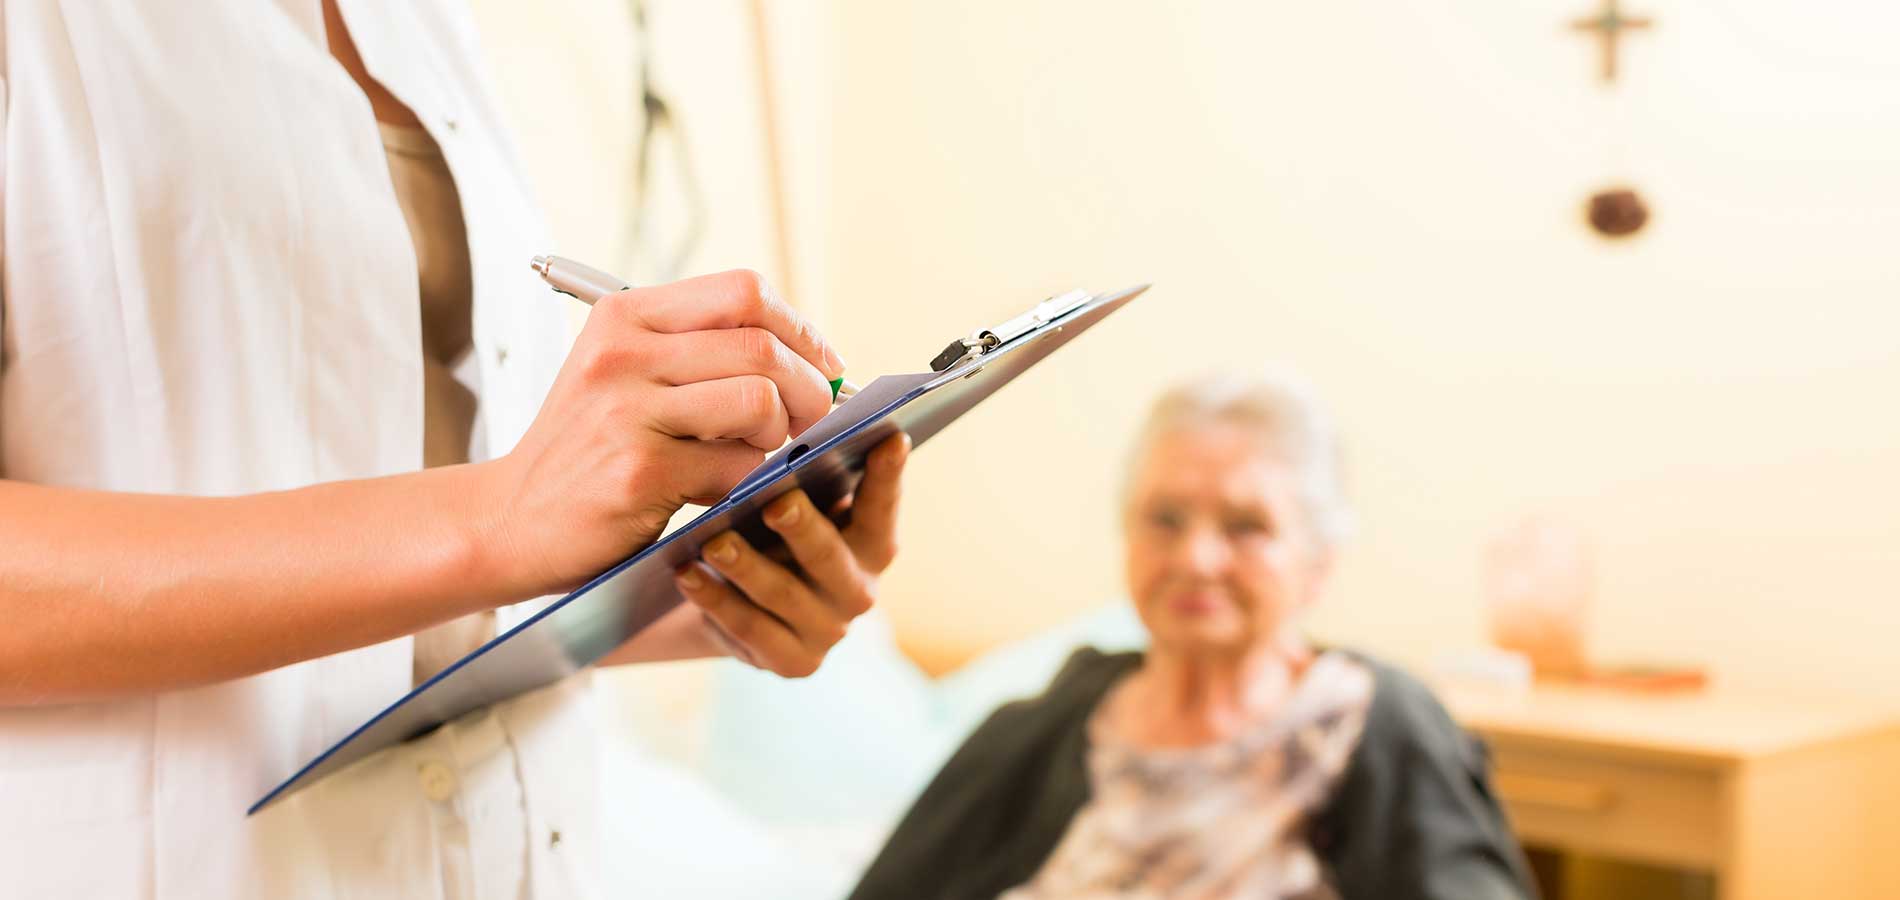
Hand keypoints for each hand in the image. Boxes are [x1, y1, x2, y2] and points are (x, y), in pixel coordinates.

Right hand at [478, 269, 843, 597]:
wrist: (508, 519)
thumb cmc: (586, 450)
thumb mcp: (624, 376)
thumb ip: (698, 354)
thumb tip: (811, 359)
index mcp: (626, 317)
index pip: (744, 291)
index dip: (801, 328)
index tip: (824, 364)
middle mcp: (623, 354)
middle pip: (762, 346)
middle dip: (810, 387)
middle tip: (815, 418)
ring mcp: (628, 412)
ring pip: (759, 401)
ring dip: (781, 435)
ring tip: (759, 454)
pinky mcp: (638, 472)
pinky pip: (737, 467)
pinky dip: (752, 481)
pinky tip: (729, 488)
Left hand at [673, 433, 908, 676]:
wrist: (751, 609)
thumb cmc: (779, 539)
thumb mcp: (802, 510)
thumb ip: (808, 485)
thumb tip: (785, 442)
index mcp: (872, 544)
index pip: (882, 507)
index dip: (888, 475)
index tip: (890, 438)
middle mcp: (859, 590)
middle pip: (829, 557)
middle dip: (803, 529)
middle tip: (777, 502)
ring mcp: (828, 631)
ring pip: (782, 595)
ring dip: (746, 567)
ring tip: (713, 543)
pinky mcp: (793, 662)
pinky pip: (748, 628)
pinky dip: (715, 600)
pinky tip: (687, 575)